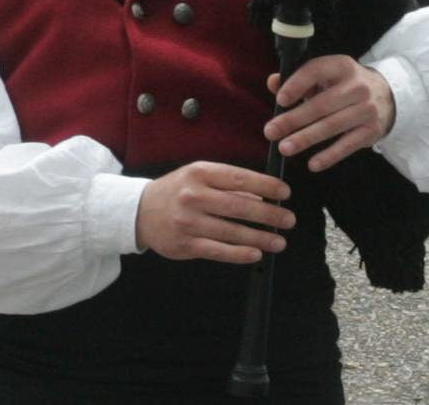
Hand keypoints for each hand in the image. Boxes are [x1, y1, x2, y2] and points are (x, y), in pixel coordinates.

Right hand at [135, 161, 294, 264]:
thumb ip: (228, 184)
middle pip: (239, 206)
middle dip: (269, 214)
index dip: (265, 185)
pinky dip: (240, 254)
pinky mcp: (186, 244)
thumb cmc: (176, 191)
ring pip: (232, 232)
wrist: (140, 211)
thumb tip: (261, 196)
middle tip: (288, 220)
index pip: (238, 178)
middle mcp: (193, 196)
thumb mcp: (198, 177)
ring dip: (260, 237)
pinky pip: (218, 251)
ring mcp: (188, 221)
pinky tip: (256, 254)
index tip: (284, 192)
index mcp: (198, 173)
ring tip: (279, 241)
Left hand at [264, 55, 395, 170]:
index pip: (316, 71)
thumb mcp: (325, 75)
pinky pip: (348, 145)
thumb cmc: (345, 85)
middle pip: (321, 105)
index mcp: (341, 66)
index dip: (297, 85)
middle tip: (271, 131)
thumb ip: (298, 79)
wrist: (386, 95)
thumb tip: (273, 82)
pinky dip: (329, 156)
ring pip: (332, 126)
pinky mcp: (372, 130)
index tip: (280, 99)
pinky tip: (313, 163)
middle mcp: (356, 86)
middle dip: (293, 120)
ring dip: (306, 138)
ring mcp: (366, 109)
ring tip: (285, 148)